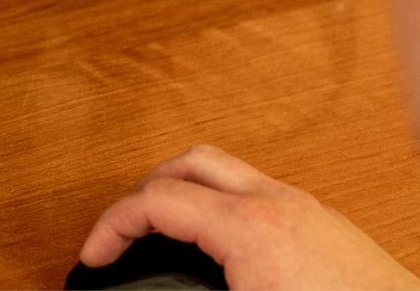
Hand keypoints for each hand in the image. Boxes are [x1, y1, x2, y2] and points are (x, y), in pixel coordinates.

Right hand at [79, 145, 419, 289]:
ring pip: (226, 170)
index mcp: (250, 227)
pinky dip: (223, 204)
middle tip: (123, 232)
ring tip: (165, 232)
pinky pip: (258, 190)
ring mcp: (305, 207)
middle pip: (188, 162)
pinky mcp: (325, 222)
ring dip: (187, 191)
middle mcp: (278, 203)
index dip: (110, 226)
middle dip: (143, 191)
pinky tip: (220, 245)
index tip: (94, 255)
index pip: (157, 200)